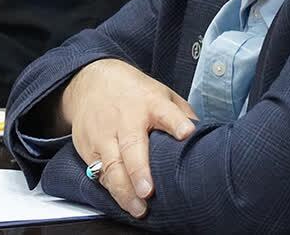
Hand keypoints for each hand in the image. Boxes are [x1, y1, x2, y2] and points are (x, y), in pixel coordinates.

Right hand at [62, 58, 196, 218]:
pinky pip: (99, 172)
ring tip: (137, 207)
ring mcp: (104, 134)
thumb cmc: (133, 92)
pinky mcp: (88, 147)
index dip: (177, 123)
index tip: (186, 133)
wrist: (90, 82)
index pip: (165, 112)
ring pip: (111, 165)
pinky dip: (111, 188)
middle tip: (148, 191)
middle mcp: (125, 119)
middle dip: (139, 170)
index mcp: (150, 103)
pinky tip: (123, 199)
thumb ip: (180, 115)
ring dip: (124, 190)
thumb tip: (200, 139)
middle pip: (132, 145)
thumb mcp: (161, 94)